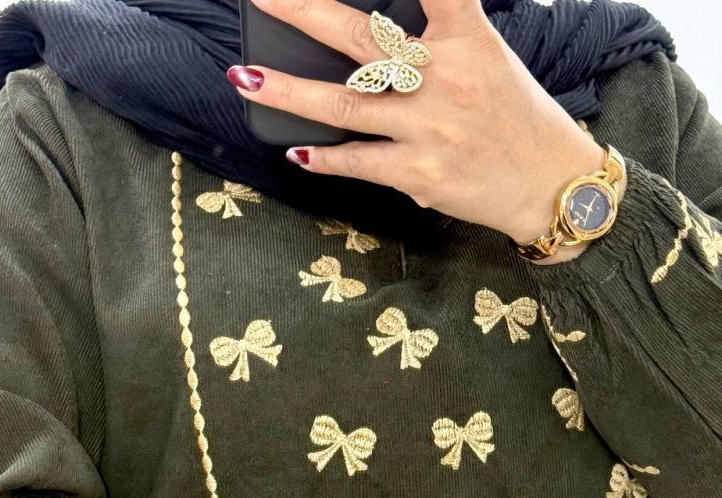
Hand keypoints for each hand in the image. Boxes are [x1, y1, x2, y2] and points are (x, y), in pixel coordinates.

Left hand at [227, 0, 605, 253]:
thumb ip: (435, 41)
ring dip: (289, 93)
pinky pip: (358, 162)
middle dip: (303, 12)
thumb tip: (366, 47)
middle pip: (361, 38)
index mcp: (466, 38)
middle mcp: (445, 77)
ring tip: (247, 80)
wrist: (549, 183)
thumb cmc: (514, 117)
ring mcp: (429, 127)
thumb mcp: (487, 59)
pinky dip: (324, 158)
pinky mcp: (420, 172)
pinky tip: (296, 152)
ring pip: (344, 105)